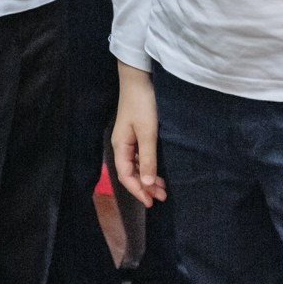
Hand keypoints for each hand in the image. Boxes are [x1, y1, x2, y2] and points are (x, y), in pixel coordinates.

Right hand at [110, 64, 165, 207]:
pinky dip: (148, 167)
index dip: (137, 191)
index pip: (125, 176)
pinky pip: (139, 158)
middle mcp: (121, 146)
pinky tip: (157, 171)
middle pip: (130, 173)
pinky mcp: (135, 134)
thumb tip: (146, 185)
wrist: (138, 80)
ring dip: (147, 178)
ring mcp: (127, 140)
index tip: (151, 203)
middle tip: (162, 197)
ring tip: (162, 188)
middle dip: (144, 187)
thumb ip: (147, 159)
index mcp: (120, 147)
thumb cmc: (142, 105)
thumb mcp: (147, 133)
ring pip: (135, 166)